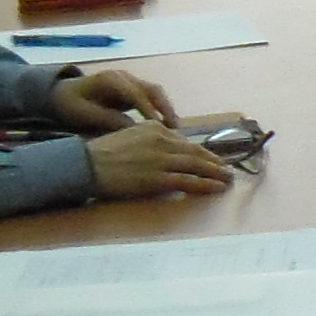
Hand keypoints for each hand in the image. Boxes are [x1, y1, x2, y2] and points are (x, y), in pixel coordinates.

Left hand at [50, 68, 179, 133]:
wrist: (61, 94)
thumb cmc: (70, 104)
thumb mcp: (82, 113)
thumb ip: (106, 118)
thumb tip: (132, 128)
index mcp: (111, 79)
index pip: (135, 93)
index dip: (148, 109)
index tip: (157, 126)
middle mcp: (125, 77)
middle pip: (152, 89)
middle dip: (165, 108)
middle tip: (174, 128)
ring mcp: (130, 82)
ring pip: (155, 93)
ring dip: (166, 109)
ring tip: (174, 130)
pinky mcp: (133, 90)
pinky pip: (151, 98)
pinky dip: (160, 110)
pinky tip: (165, 126)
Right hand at [85, 124, 235, 199]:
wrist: (87, 164)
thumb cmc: (103, 154)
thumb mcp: (130, 136)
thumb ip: (151, 141)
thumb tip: (169, 152)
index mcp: (155, 128)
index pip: (185, 142)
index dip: (202, 153)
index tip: (213, 160)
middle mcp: (162, 140)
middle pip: (195, 152)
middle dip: (214, 162)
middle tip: (227, 170)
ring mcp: (161, 159)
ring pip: (196, 166)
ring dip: (215, 173)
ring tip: (228, 179)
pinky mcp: (157, 177)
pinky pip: (188, 181)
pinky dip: (205, 184)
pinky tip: (217, 187)